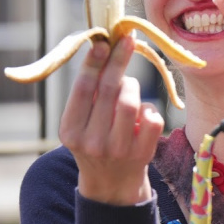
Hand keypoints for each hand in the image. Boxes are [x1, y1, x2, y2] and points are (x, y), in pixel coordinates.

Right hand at [60, 37, 163, 204]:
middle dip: (120, 62)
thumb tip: (104, 49)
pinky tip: (142, 116)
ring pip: (132, 103)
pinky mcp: (142, 153)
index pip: (83, 90)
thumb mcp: (81, 123)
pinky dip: (150, 110)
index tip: (103, 42)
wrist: (112, 182)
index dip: (93, 63)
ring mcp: (118, 150)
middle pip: (110, 91)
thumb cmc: (95, 139)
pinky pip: (153, 118)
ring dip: (133, 87)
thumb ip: (89, 94)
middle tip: (127, 41)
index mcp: (70, 131)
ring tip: (129, 88)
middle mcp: (91, 142)